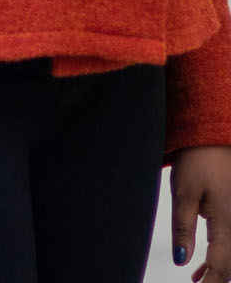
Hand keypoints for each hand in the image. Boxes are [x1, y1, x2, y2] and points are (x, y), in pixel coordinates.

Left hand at [171, 145, 230, 280]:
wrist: (214, 139)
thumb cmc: (197, 162)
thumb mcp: (182, 193)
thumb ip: (182, 228)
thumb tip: (181, 261)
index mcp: (227, 221)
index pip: (220, 264)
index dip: (210, 282)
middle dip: (216, 278)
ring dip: (221, 269)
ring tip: (198, 279)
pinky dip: (223, 255)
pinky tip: (203, 263)